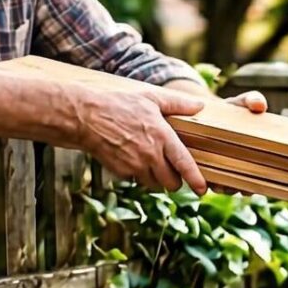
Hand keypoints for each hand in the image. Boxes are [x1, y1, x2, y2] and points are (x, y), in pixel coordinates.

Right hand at [77, 79, 210, 193]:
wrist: (85, 118)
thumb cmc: (118, 104)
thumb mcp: (150, 98)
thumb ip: (177, 103)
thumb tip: (200, 105)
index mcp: (162, 137)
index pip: (185, 164)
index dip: (196, 180)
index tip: (203, 190)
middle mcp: (151, 155)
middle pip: (172, 182)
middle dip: (175, 180)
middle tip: (172, 170)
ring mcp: (135, 166)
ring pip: (155, 185)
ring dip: (157, 180)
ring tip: (152, 163)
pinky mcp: (122, 172)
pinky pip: (138, 181)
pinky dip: (140, 176)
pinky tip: (134, 160)